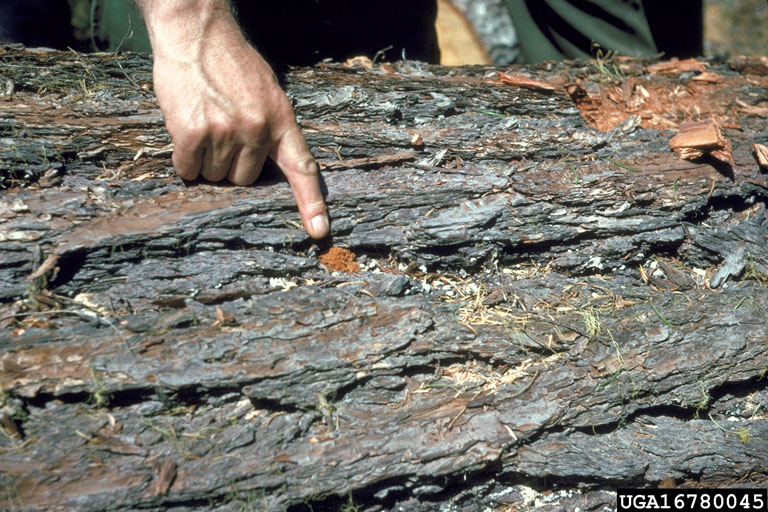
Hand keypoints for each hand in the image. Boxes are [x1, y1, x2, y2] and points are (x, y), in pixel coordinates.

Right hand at [138, 1, 328, 237]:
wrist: (197, 32)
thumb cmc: (231, 63)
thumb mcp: (266, 92)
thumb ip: (271, 127)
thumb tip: (266, 163)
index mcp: (281, 120)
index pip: (302, 168)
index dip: (311, 203)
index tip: (319, 231)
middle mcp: (257, 129)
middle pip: (243, 179)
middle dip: (229, 165)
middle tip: (220, 132)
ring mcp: (226, 131)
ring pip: (214, 175)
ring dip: (204, 159)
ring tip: (203, 123)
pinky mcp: (193, 132)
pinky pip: (188, 169)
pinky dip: (183, 159)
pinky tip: (185, 130)